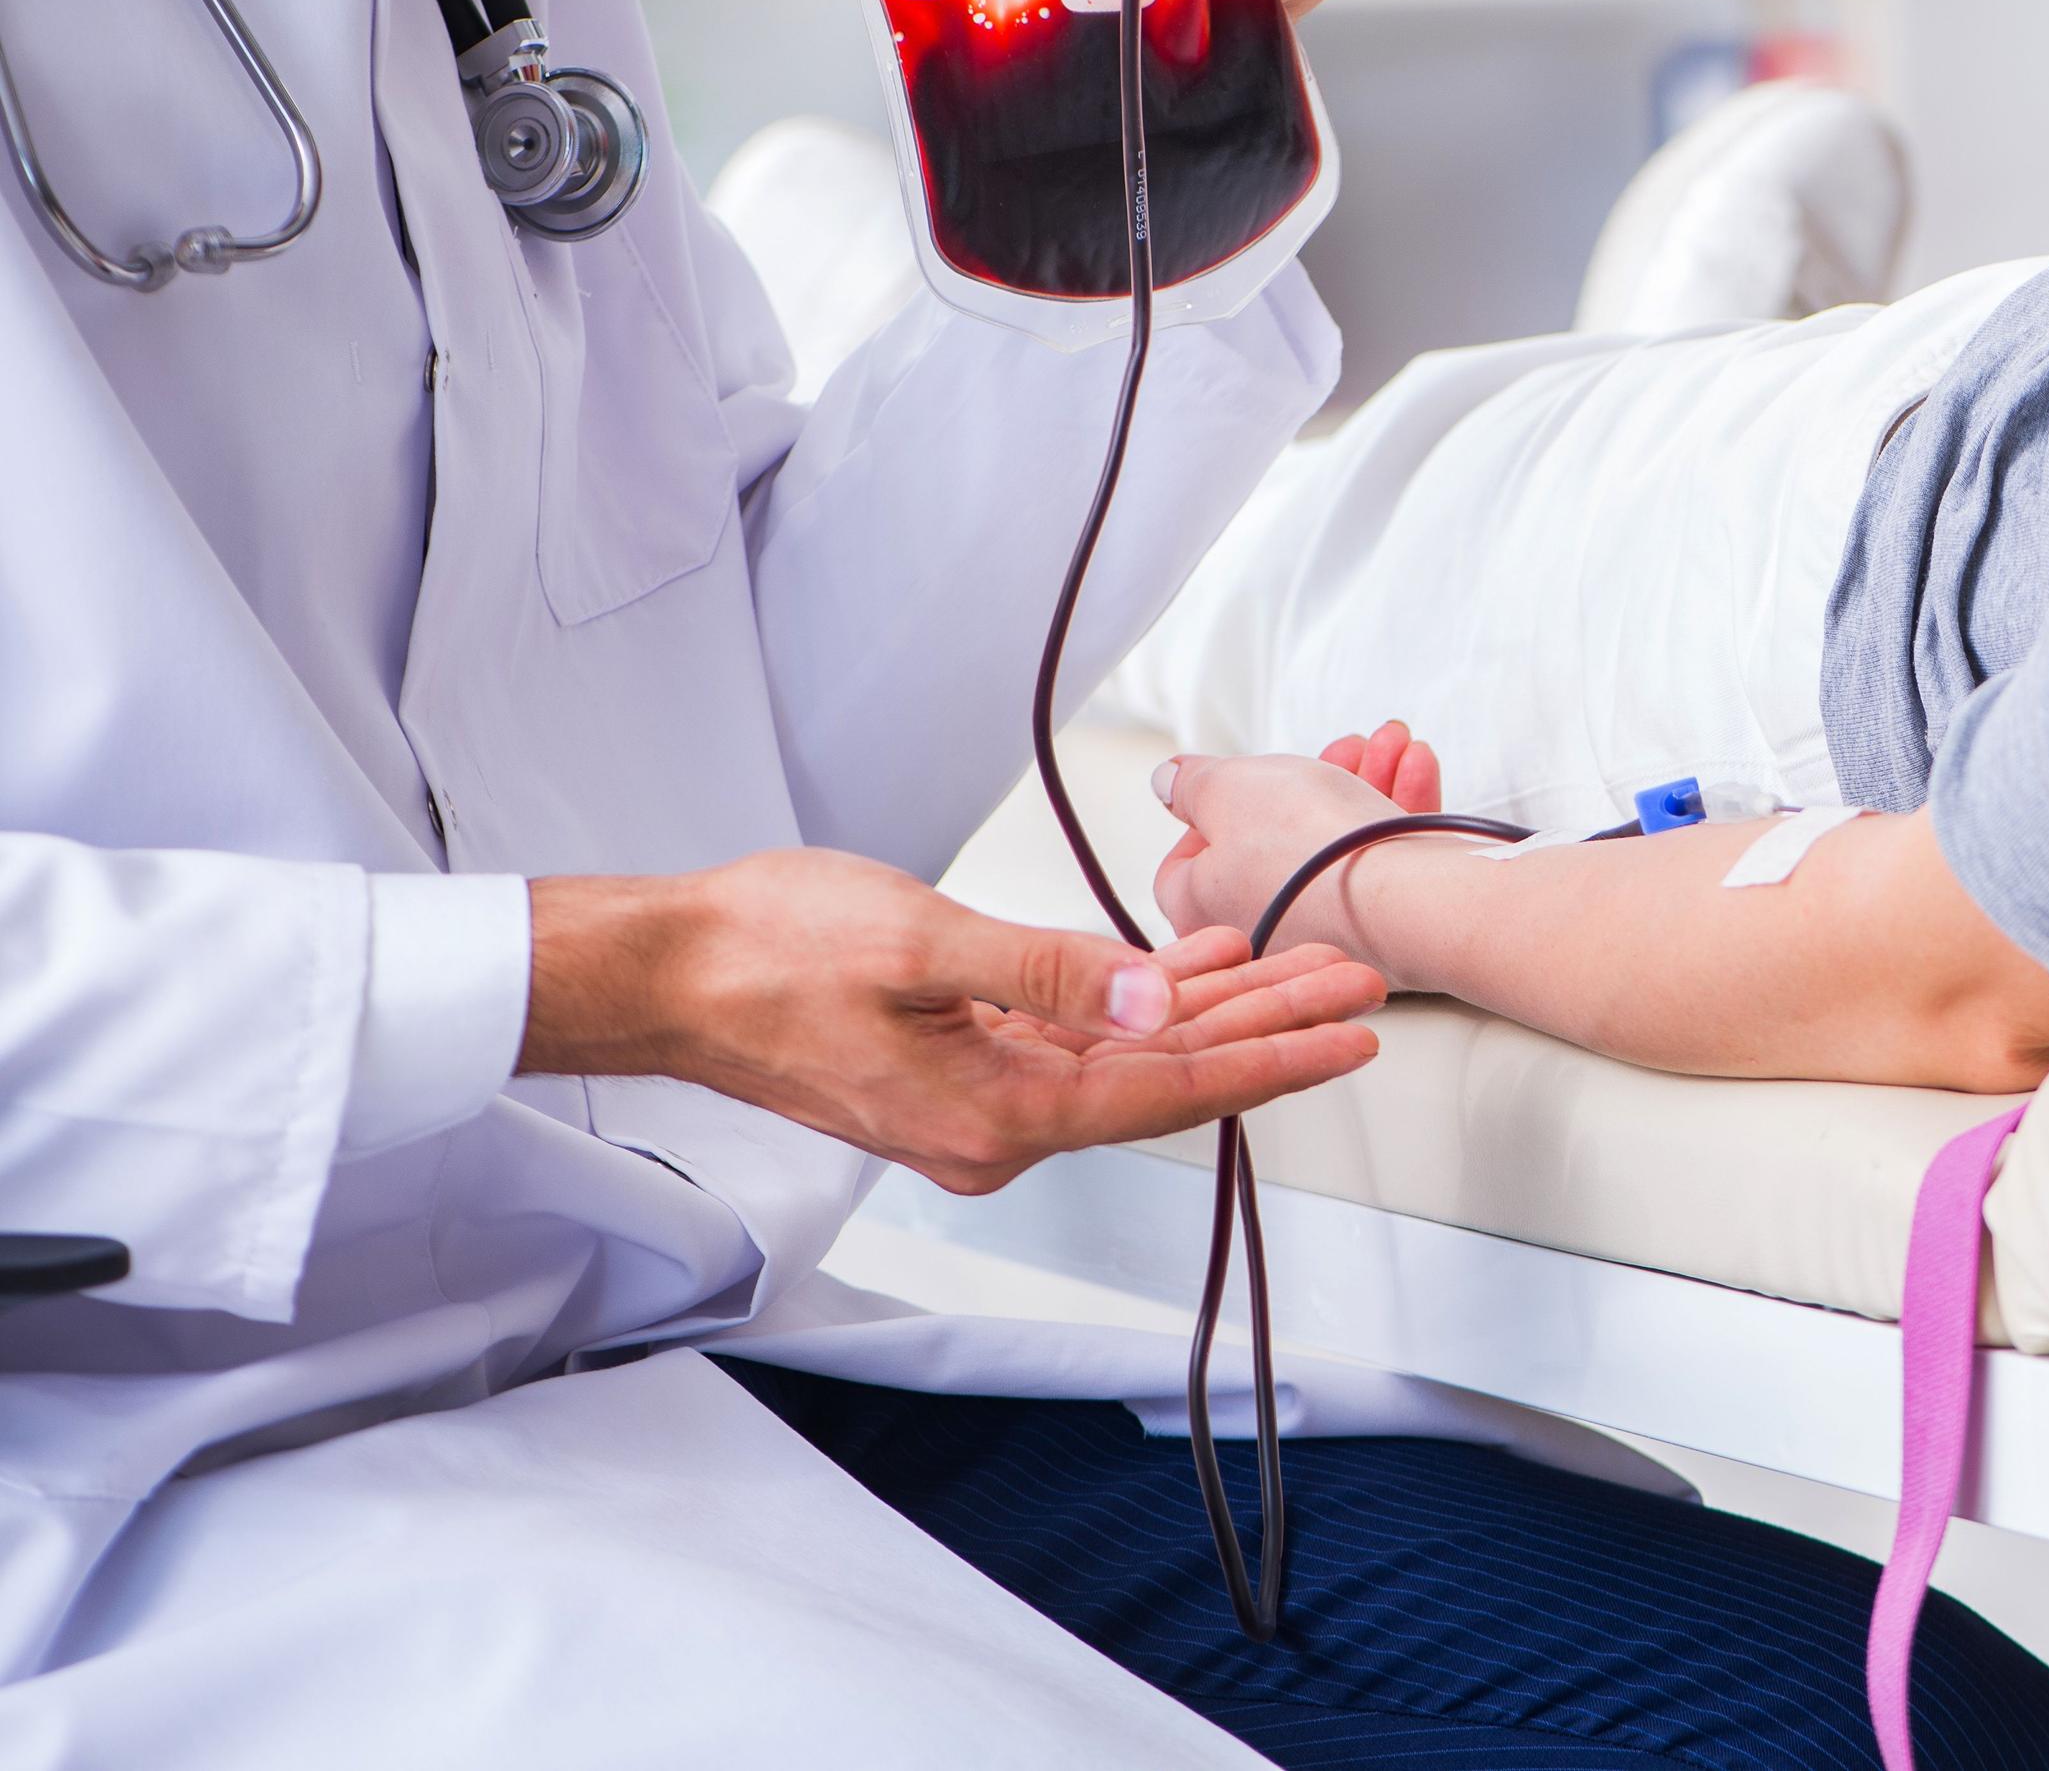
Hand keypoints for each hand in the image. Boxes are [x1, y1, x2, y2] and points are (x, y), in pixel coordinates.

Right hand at [524, 849, 1387, 1193]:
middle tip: (1362, 986)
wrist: (667, 972)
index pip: (1168, 1088)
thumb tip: (1152, 996)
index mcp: (994, 1112)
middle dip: (1271, 1025)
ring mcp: (980, 1097)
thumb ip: (1047, 973)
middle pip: (1167, 1074)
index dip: (1271, 1057)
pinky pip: (1080, 1034)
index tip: (1351, 1037)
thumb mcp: (920, 943)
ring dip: (1217, 1004)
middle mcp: (997, 1125)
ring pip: (1131, 1051)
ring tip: (1307, 962)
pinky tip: (1197, 956)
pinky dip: (1142, 993)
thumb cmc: (768, 953)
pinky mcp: (963, 1061)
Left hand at [1152, 722, 1444, 966]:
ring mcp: (1322, 937)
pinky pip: (1377, 866)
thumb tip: (1170, 784)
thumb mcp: (1229, 785)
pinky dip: (1392, 815)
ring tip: (1388, 744)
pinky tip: (1413, 769)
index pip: (1187, 859)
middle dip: (1313, 780)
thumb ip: (1192, 781)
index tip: (1247, 783)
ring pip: (1332, 846)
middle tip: (1339, 748)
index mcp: (1200, 909)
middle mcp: (1257, 931)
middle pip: (1272, 841)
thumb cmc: (1311, 849)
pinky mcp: (1381, 935)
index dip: (1216, 809)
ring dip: (1363, 783)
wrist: (1409, 898)